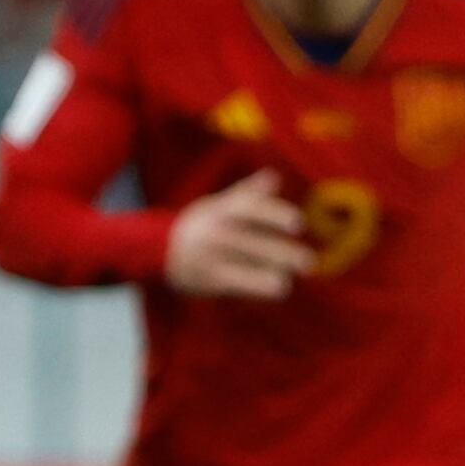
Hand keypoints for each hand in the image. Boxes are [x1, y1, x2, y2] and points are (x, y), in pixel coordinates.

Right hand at [163, 172, 311, 298]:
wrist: (155, 248)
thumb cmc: (199, 225)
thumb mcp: (218, 204)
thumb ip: (248, 193)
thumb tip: (274, 176)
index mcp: (222, 209)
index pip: (250, 209)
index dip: (274, 215)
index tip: (299, 224)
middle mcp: (217, 231)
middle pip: (251, 241)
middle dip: (280, 252)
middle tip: (308, 261)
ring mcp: (211, 255)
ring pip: (245, 263)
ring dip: (270, 271)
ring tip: (291, 279)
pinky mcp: (209, 278)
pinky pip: (236, 282)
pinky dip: (259, 285)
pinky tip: (280, 288)